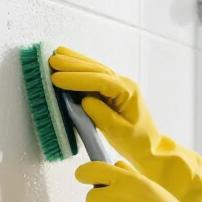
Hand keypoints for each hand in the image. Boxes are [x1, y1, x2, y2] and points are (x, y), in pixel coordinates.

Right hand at [52, 46, 201, 201]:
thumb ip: (102, 115)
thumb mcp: (120, 132)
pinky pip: (94, 77)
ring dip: (75, 61)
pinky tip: (68, 62)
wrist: (150, 148)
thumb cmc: (138, 143)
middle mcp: (124, 84)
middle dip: (73, 65)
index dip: (78, 79)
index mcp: (128, 92)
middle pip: (96, 69)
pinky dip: (80, 70)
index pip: (100, 80)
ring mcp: (119, 86)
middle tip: (51, 61)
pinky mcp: (112, 91)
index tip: (57, 78)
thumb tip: (85, 100)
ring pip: (95, 69)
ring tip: (56, 54)